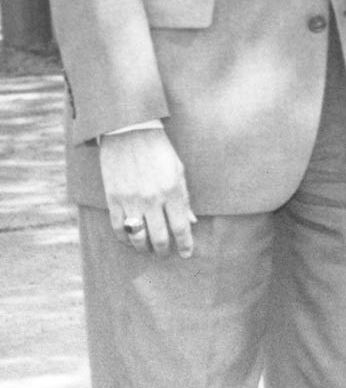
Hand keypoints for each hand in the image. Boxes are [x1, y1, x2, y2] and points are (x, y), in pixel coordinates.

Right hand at [99, 126, 195, 257]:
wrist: (129, 133)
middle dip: (163, 250)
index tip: (187, 254)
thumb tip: (191, 221)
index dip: (185, 244)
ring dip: (144, 248)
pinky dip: (124, 239)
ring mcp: (131, 200)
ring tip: (148, 249)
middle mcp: (152, 199)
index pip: (181, 226)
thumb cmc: (159, 151)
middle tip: (165, 254)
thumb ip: (184, 197)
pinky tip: (129, 241)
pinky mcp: (113, 199)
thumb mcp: (178, 170)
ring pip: (137, 237)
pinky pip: (118, 228)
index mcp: (172, 191)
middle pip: (159, 236)